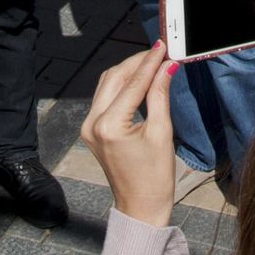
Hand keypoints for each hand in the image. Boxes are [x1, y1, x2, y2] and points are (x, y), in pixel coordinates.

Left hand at [79, 44, 177, 227]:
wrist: (140, 206)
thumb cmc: (154, 177)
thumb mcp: (162, 132)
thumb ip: (160, 95)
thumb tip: (166, 67)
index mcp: (109, 125)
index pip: (132, 83)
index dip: (150, 63)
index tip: (163, 47)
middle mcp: (92, 123)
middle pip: (114, 78)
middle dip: (137, 63)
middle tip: (159, 52)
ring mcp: (88, 127)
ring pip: (107, 85)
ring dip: (128, 72)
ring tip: (152, 62)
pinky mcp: (91, 130)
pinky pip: (105, 98)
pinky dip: (122, 86)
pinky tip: (139, 80)